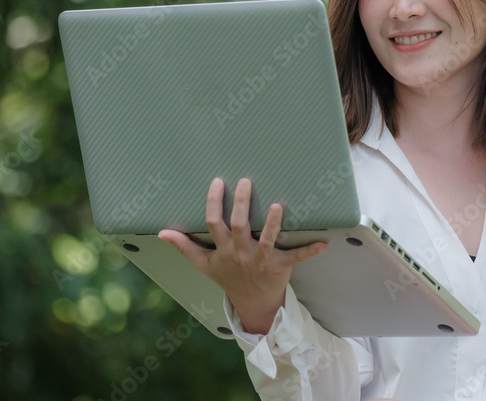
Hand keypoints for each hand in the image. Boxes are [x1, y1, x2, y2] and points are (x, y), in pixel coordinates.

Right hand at [158, 177, 326, 333]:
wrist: (252, 302)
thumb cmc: (228, 277)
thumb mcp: (204, 264)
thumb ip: (184, 246)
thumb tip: (162, 232)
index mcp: (223, 249)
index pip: (214, 223)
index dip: (214, 202)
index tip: (218, 182)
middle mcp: (240, 253)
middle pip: (238, 226)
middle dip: (240, 204)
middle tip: (245, 182)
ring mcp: (261, 260)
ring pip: (266, 239)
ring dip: (272, 224)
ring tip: (277, 206)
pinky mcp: (281, 266)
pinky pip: (296, 257)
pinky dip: (310, 250)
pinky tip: (323, 242)